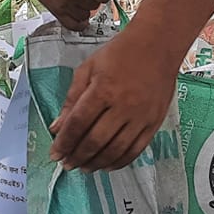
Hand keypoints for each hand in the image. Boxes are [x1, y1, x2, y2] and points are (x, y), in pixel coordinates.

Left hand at [49, 26, 180, 171]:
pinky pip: (136, 150)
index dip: (64, 142)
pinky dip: (120, 162)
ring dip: (97, 163)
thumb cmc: (119, 54)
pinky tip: (107, 165)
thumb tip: (56, 128)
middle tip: (67, 164)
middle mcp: (123, 106)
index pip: (78, 123)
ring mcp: (141, 116)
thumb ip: (72, 99)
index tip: (55, 154)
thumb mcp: (88, 69)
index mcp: (103, 90)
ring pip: (115, 150)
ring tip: (84, 168)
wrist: (158, 45)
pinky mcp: (154, 123)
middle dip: (77, 156)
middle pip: (95, 141)